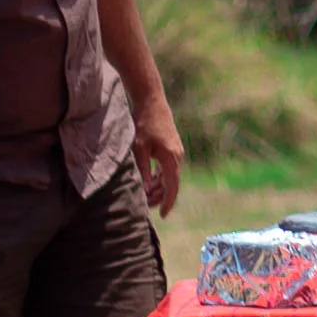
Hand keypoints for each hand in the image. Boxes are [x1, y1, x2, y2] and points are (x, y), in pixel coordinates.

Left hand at [132, 102, 184, 217]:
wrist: (152, 102)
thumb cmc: (144, 124)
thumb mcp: (139, 149)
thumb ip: (143, 171)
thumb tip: (145, 190)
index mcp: (171, 158)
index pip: (172, 187)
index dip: (167, 202)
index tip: (162, 215)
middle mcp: (177, 157)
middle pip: (171, 184)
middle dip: (160, 196)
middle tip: (145, 205)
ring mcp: (176, 152)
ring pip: (169, 176)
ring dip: (159, 186)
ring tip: (145, 194)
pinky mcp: (172, 148)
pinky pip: (168, 168)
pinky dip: (160, 176)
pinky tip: (150, 180)